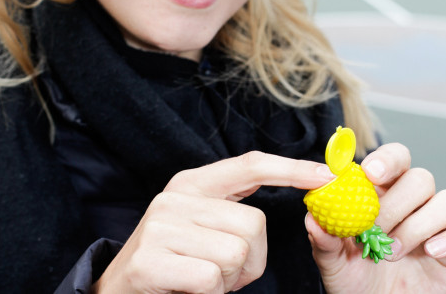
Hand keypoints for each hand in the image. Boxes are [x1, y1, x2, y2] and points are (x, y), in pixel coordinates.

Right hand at [92, 151, 332, 293]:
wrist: (119, 291)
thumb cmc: (175, 261)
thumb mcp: (203, 225)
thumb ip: (235, 210)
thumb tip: (297, 195)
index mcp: (193, 183)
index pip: (250, 165)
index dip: (291, 169)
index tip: (326, 175)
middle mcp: (176, 197)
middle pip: (254, 224)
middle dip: (252, 260)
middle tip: (224, 273)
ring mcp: (161, 226)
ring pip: (237, 254)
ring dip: (230, 280)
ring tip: (204, 280)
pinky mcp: (150, 260)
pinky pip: (210, 279)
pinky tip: (189, 291)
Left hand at [305, 143, 445, 292]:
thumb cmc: (357, 280)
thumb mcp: (334, 262)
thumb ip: (324, 240)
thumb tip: (311, 218)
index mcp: (380, 194)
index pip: (391, 161)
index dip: (385, 160)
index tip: (370, 172)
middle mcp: (411, 204)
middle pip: (418, 177)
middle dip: (396, 201)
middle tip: (377, 226)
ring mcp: (436, 224)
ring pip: (445, 199)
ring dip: (418, 224)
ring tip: (394, 250)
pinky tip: (430, 252)